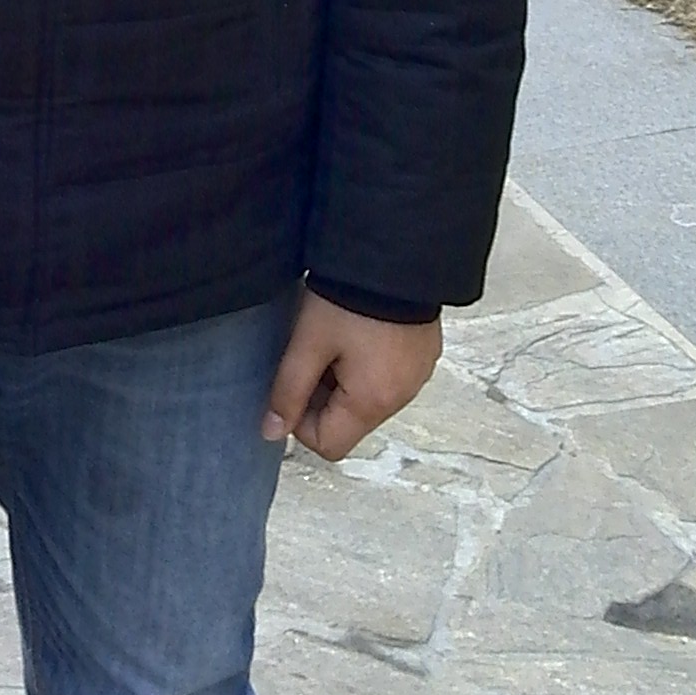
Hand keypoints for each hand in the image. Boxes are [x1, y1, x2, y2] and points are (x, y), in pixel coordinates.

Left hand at [262, 290, 441, 461]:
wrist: (395, 249)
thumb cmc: (351, 296)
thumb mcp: (309, 342)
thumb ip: (288, 390)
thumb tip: (272, 432)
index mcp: (373, 401)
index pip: (329, 445)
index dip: (301, 420)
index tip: (296, 380)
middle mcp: (402, 397)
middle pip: (349, 423)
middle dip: (323, 396)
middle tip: (314, 352)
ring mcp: (418, 375)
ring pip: (368, 398)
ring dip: (345, 379)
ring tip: (337, 336)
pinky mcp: (424, 354)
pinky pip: (389, 376)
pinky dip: (369, 364)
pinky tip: (360, 330)